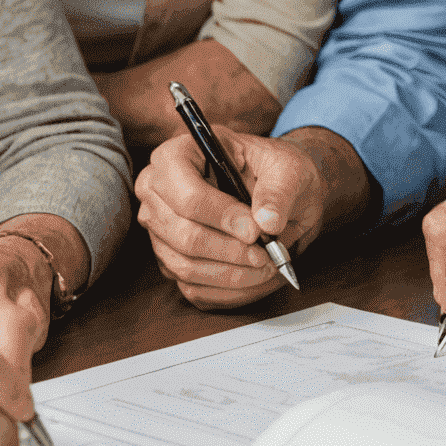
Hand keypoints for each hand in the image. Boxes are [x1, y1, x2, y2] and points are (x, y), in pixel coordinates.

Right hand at [135, 127, 346, 308]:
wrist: (277, 192)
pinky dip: (229, 290)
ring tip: (266, 264)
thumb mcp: (287, 168)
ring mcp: (160, 228)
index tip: (254, 230)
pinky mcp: (171, 259)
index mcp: (178, 155)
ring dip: (232, 274)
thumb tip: (268, 221)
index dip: (221, 216)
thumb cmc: (274, 171)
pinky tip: (254, 276)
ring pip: (186, 266)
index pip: (186, 193)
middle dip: (229, 251)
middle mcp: (158, 191)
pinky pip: (194, 288)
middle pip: (182, 234)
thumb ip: (279, 192)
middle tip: (266, 253)